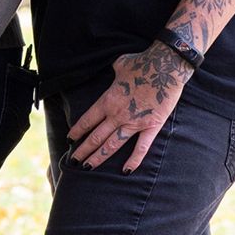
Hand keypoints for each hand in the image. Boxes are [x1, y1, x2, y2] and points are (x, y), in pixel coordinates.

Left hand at [68, 43, 192, 172]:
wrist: (165, 67)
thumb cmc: (141, 63)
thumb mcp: (120, 65)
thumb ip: (114, 71)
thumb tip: (115, 68)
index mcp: (107, 100)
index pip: (87, 120)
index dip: (77, 131)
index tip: (69, 140)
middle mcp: (117, 114)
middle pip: (96, 136)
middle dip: (83, 150)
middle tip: (74, 161)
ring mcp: (134, 122)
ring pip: (112, 145)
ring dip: (99, 157)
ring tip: (88, 167)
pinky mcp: (152, 126)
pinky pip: (141, 147)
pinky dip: (134, 160)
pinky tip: (126, 171)